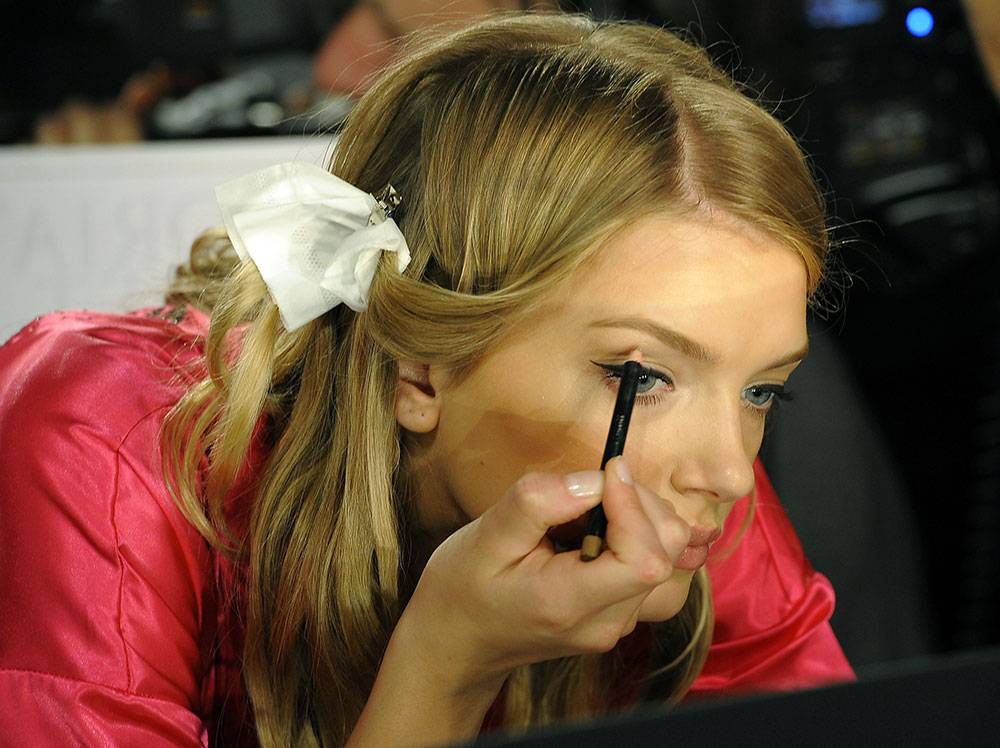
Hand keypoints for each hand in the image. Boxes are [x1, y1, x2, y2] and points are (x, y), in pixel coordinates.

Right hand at [400, 457, 690, 691]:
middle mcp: (605, 622)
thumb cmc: (463, 588)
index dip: (634, 505)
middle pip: (664, 549)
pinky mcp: (621, 614)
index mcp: (569, 605)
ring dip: (637, 515)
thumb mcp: (485, 536)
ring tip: (582, 515)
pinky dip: (634, 533)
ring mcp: (617, 623)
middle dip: (637, 501)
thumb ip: (540, 502)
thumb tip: (595, 481)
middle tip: (587, 489)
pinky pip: (653, 562)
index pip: (644, 559)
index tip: (604, 474)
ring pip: (667, 552)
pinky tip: (592, 531)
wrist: (458, 642)